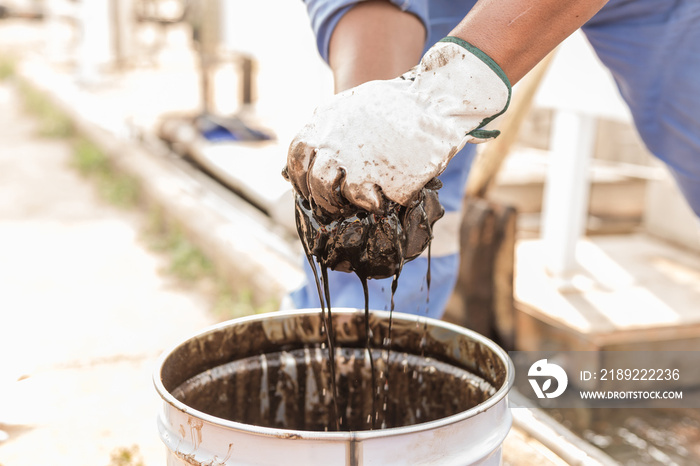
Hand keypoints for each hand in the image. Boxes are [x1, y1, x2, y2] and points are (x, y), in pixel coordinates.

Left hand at [285, 37, 510, 214]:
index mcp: (323, 123)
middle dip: (325, 200)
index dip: (301, 179)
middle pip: (316, 184)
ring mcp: (358, 165)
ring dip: (348, 204)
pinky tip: (389, 195)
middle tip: (337, 206)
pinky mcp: (385, 181)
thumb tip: (316, 155)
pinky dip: (380, 203)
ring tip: (363, 201)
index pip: (296, 159)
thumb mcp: (352, 103)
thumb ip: (331, 127)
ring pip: (338, 197)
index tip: (309, 189)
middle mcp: (334, 145)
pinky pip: (373, 203)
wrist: (437, 100)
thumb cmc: (397, 102)